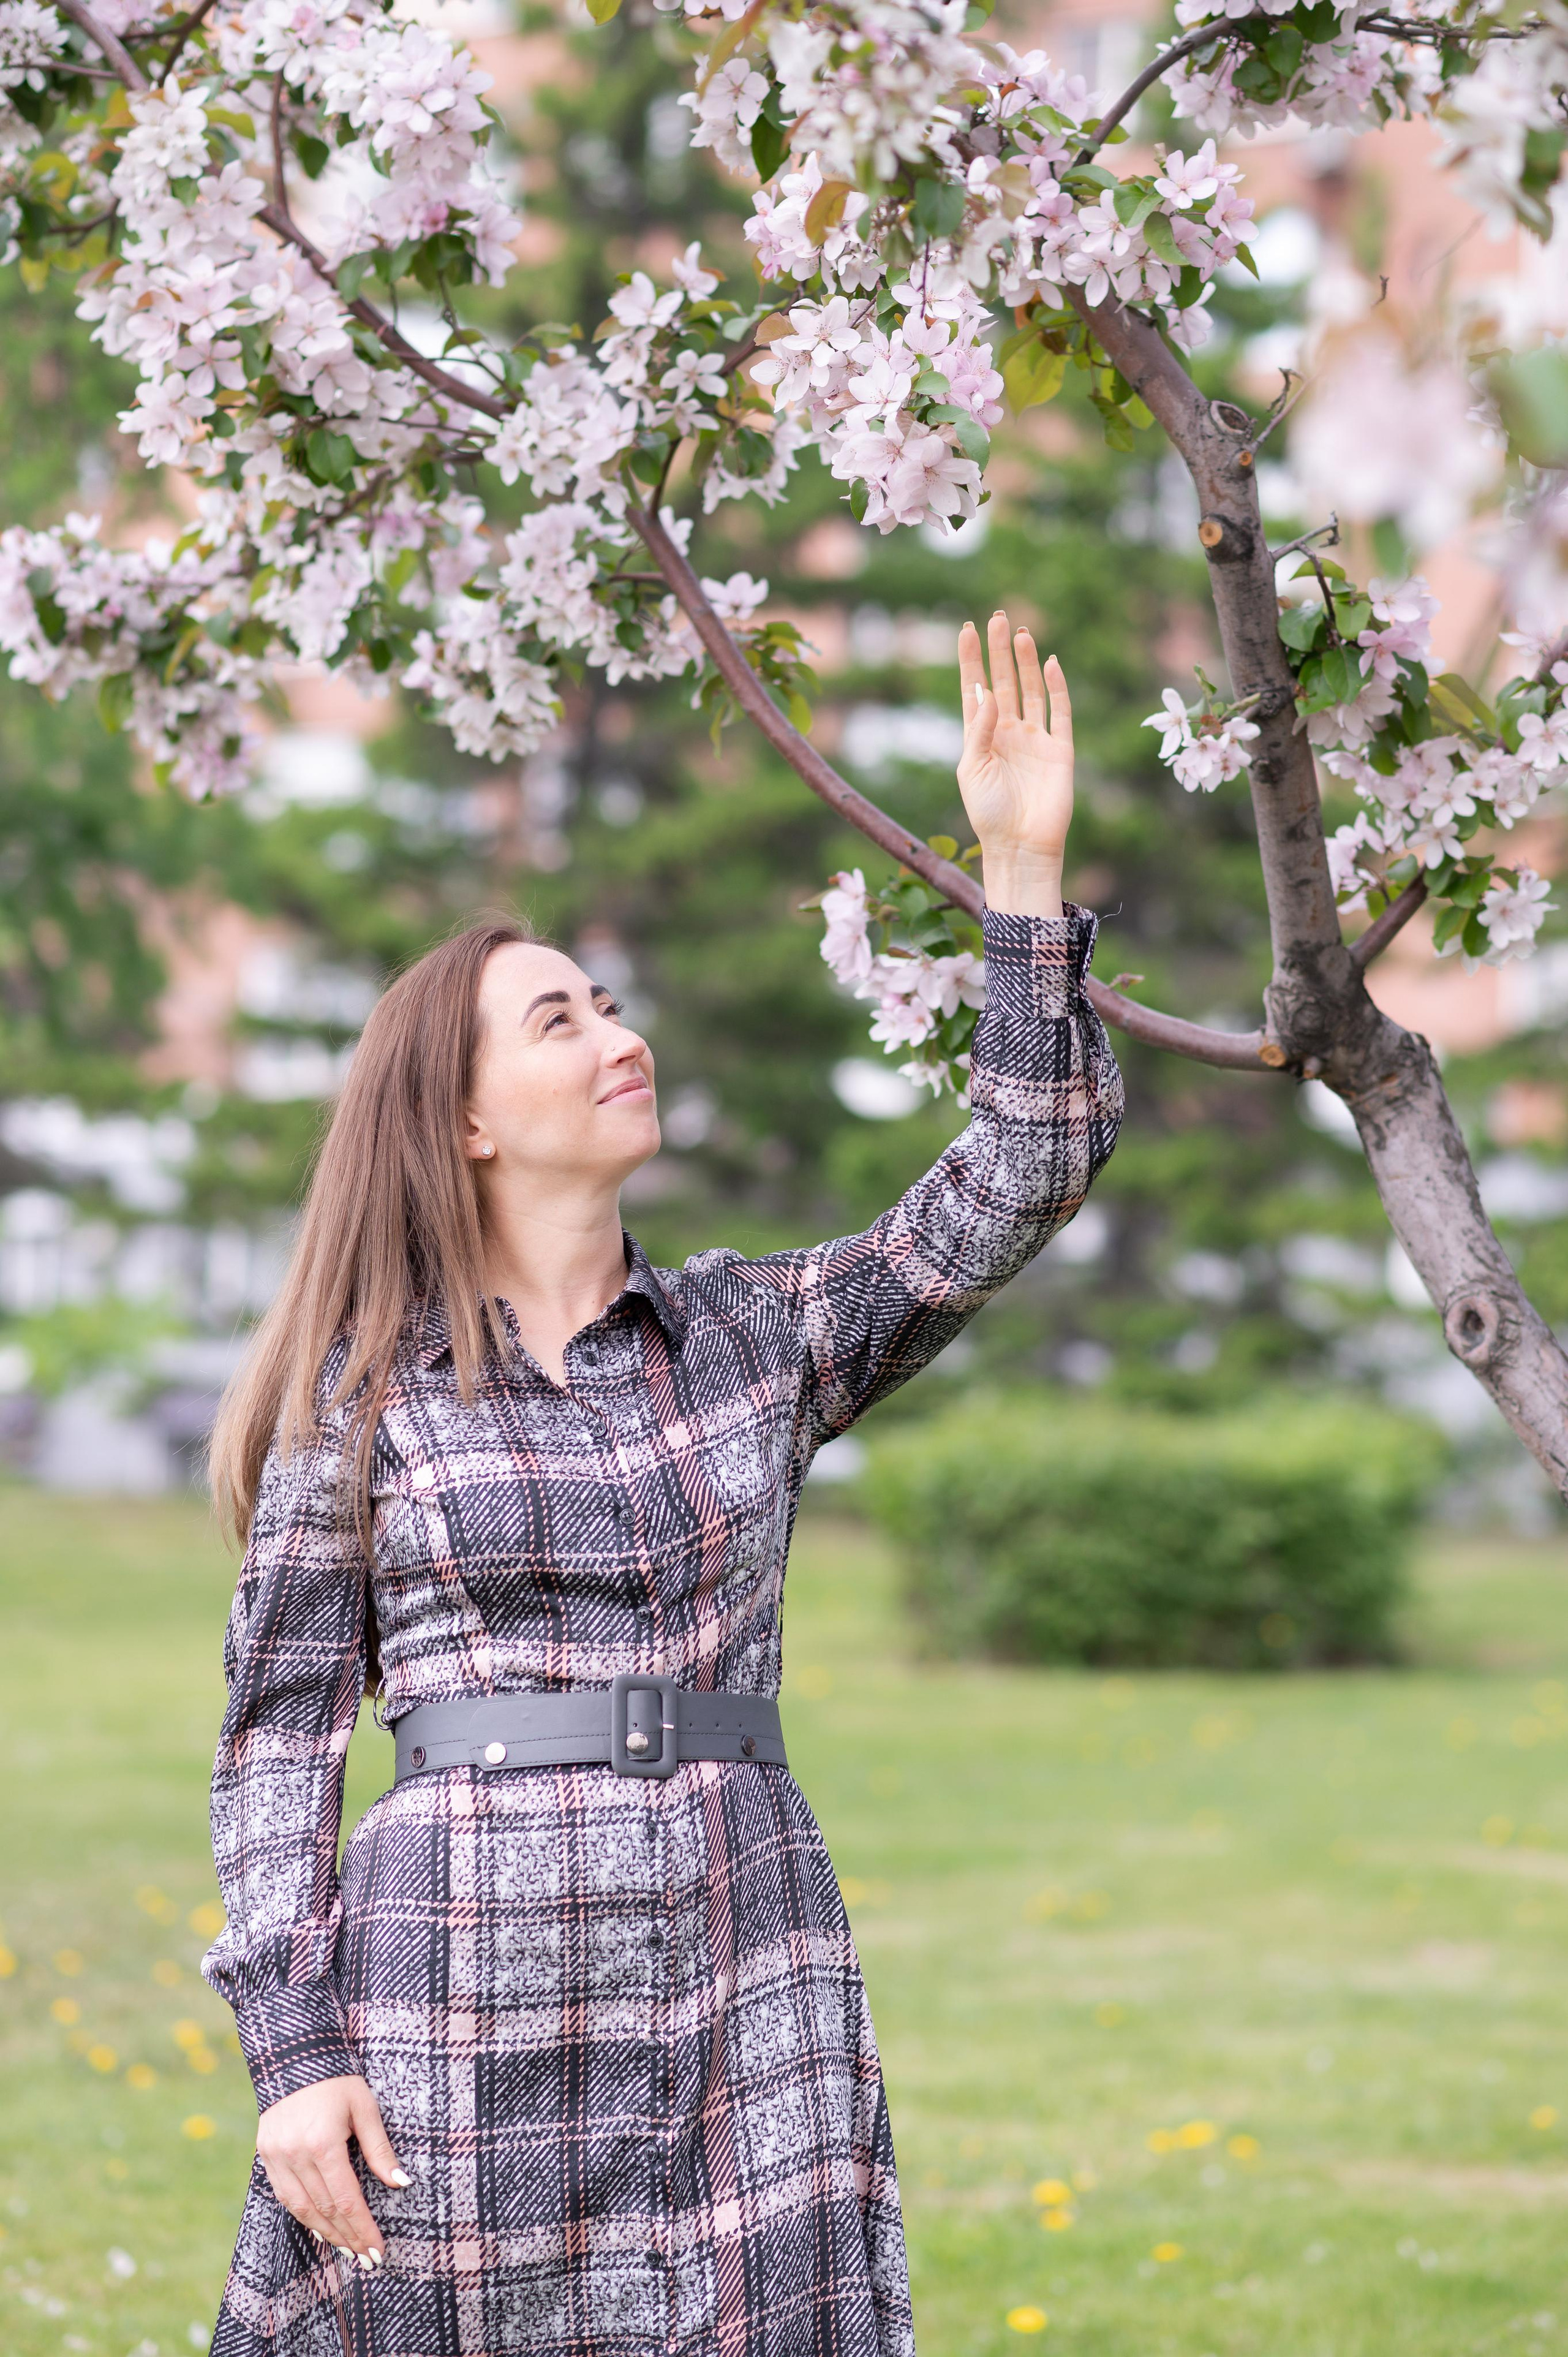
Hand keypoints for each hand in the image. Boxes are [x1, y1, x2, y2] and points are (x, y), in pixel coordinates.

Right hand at [256, 2073, 408, 2268]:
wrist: (294, 2054)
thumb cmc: (337, 2079)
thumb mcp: (365, 2107)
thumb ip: (380, 2149)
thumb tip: (401, 2182)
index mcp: (323, 2143)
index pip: (346, 2199)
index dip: (363, 2228)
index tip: (378, 2250)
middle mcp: (296, 2155)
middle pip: (325, 2209)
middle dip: (349, 2237)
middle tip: (367, 2259)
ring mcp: (276, 2157)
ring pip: (302, 2208)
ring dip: (326, 2233)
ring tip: (347, 2249)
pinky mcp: (265, 2154)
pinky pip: (284, 2195)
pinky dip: (303, 2215)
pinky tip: (320, 2227)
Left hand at [956, 611, 1072, 918]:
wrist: (1022, 847)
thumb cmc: (989, 814)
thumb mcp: (972, 769)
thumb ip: (979, 729)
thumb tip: (988, 690)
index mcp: (982, 737)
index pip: (976, 689)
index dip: (971, 660)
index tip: (965, 630)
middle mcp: (1009, 732)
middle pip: (1004, 681)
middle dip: (999, 651)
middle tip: (996, 617)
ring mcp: (1036, 739)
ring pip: (1031, 690)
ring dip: (1025, 662)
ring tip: (1019, 632)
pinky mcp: (1060, 749)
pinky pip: (1061, 711)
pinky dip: (1056, 687)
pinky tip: (1049, 663)